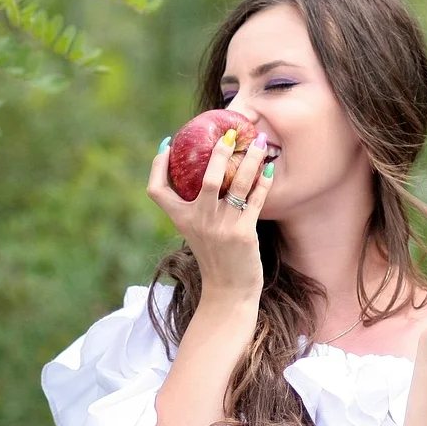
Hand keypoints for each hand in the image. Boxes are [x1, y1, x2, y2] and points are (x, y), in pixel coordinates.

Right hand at [147, 131, 273, 301]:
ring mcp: (222, 227)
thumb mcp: (196, 233)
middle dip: (219, 152)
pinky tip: (270, 169)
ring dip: (251, 159)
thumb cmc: (214, 257)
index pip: (156, 190)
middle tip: (230, 134)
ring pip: (237, 184)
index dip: (157, 165)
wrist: (229, 291)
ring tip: (262, 141)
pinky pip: (255, 200)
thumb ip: (197, 208)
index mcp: (181, 219)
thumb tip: (209, 174)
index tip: (166, 143)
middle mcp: (199, 221)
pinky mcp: (244, 233)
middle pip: (205, 178)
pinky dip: (264, 182)